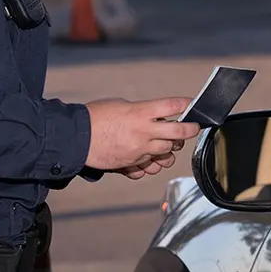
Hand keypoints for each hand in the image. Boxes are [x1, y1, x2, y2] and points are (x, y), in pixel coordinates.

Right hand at [85, 97, 199, 173]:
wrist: (77, 138)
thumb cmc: (96, 117)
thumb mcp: (122, 105)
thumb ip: (141, 112)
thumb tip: (155, 117)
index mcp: (141, 112)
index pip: (173, 106)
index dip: (186, 104)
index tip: (191, 104)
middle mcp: (144, 132)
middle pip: (179, 132)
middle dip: (191, 130)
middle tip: (193, 128)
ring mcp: (140, 150)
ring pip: (167, 153)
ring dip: (170, 149)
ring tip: (167, 143)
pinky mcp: (132, 164)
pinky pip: (150, 167)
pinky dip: (152, 163)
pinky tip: (147, 156)